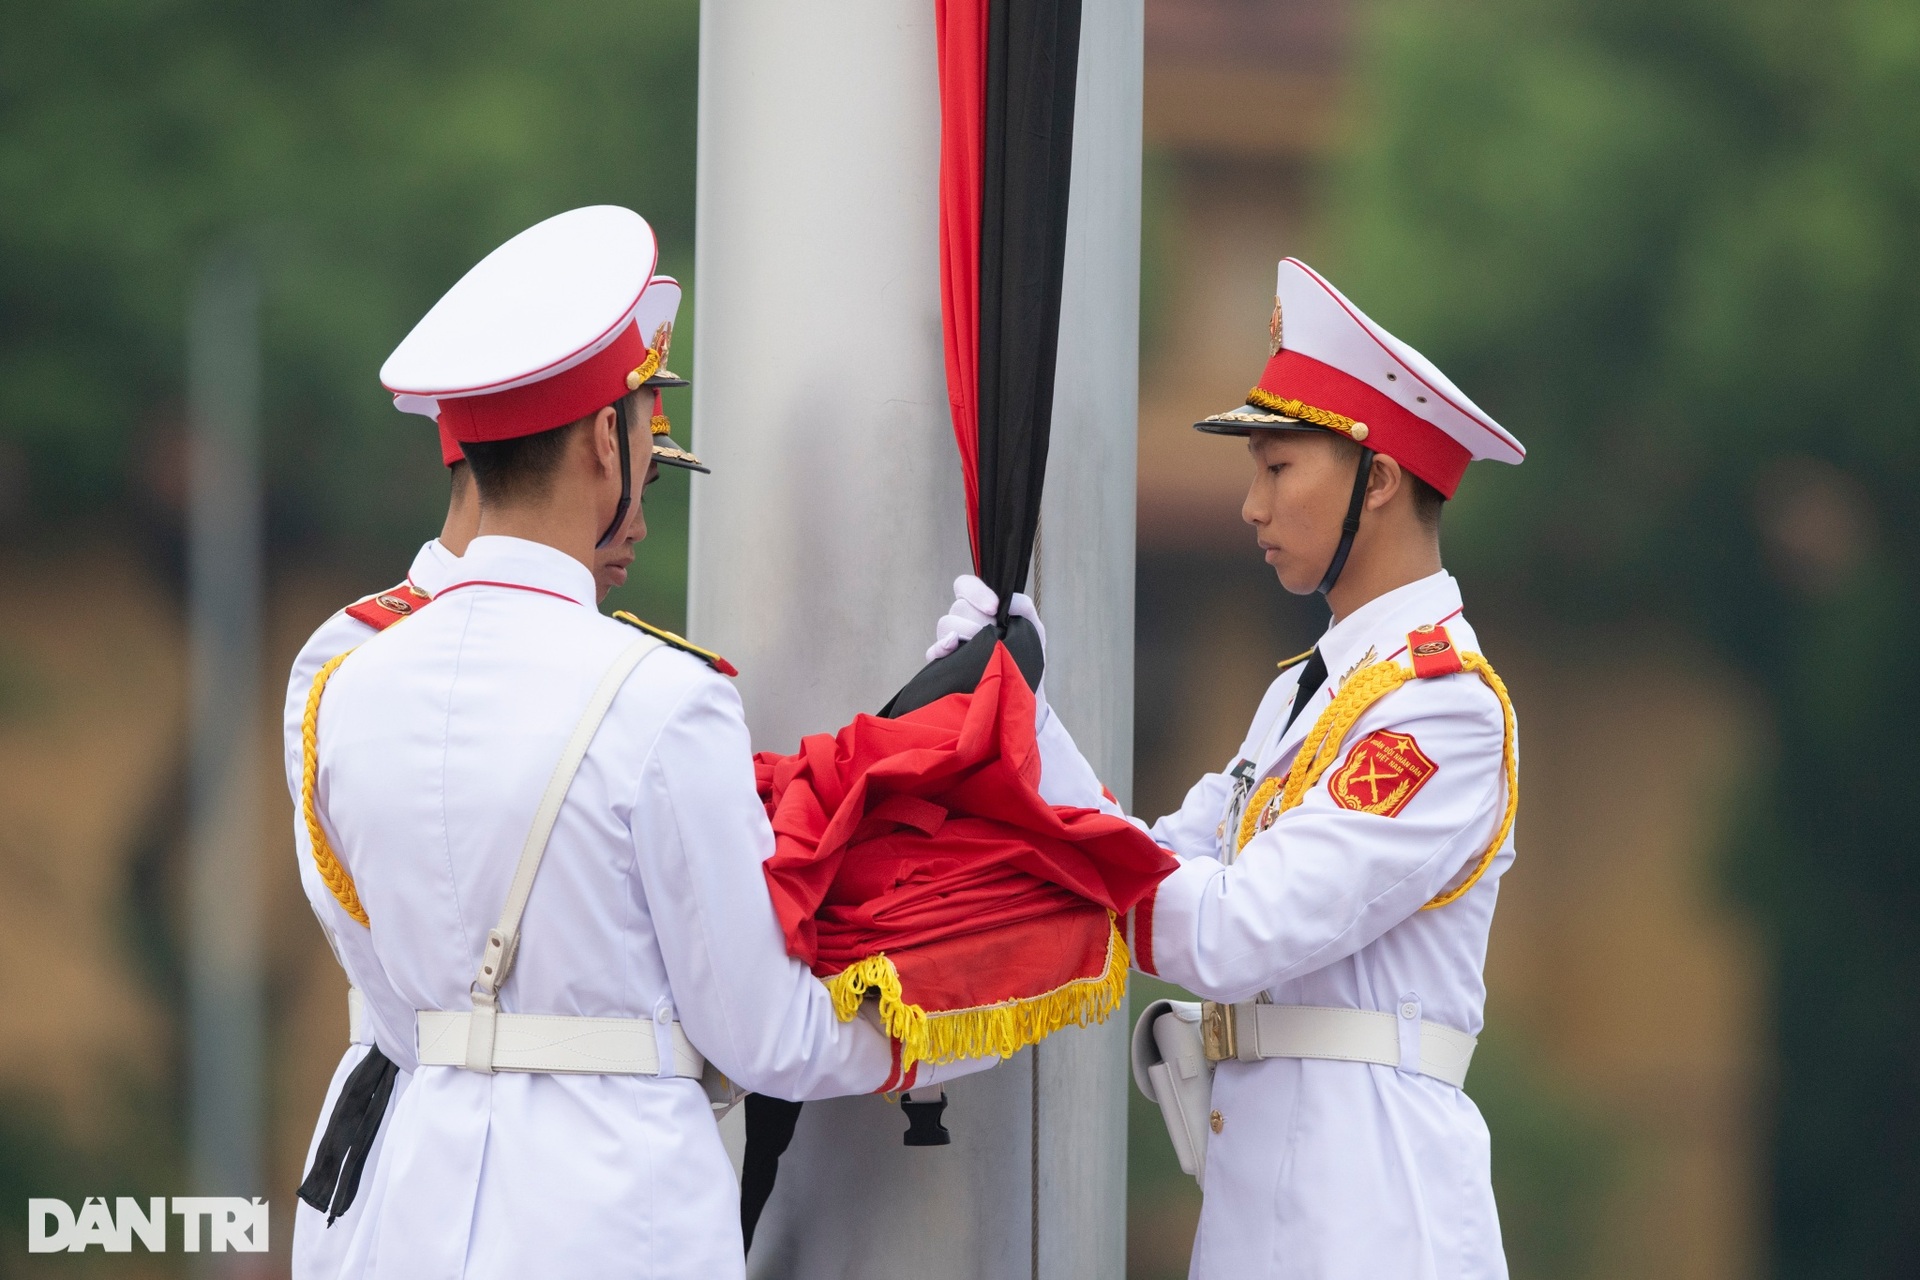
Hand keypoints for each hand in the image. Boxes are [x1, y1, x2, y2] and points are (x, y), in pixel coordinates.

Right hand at [926, 575, 1046, 661]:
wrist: (1022, 691)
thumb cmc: (1025, 658)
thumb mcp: (1033, 629)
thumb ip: (1024, 607)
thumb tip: (1007, 601)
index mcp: (981, 610)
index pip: (965, 586)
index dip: (976, 592)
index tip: (994, 608)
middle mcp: (964, 622)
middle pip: (958, 607)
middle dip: (977, 619)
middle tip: (993, 634)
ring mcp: (953, 643)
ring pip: (946, 624)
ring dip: (963, 631)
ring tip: (980, 647)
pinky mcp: (946, 664)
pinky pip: (933, 651)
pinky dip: (940, 649)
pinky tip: (953, 652)